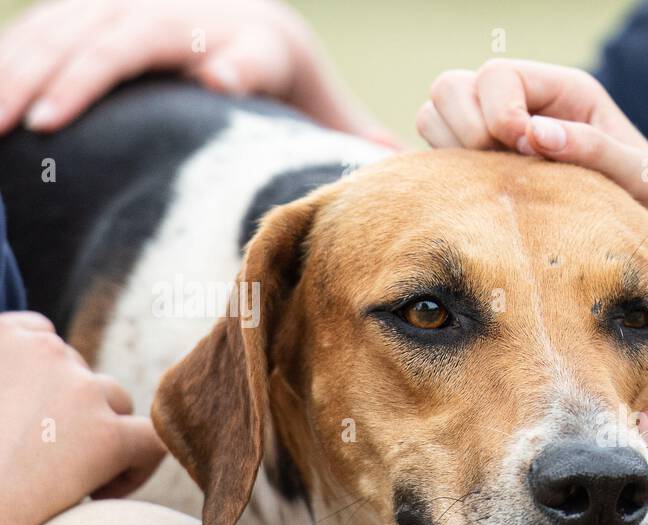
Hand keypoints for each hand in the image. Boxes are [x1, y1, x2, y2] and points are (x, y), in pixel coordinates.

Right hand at [0, 0, 395, 143]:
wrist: (259, 35)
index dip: (231, 61)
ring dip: (25, 68)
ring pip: (72, 27)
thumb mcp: (325, 112)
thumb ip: (347, 136)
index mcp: (262, 38)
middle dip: (84, 74)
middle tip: (43, 122)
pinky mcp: (98, 12)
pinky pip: (46, 28)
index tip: (214, 81)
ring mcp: (138, 4)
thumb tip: (377, 153)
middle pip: (132, 35)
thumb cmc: (294, 93)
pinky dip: (11, 59)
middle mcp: (195, 10)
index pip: (246, 50)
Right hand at [0, 312, 164, 524]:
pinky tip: (98, 495)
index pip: (42, 336)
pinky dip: (135, 469)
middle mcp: (43, 353)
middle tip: (43, 461)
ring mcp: (80, 391)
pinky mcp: (108, 438)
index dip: (46, 381)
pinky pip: (151, 443)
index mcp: (0, 339)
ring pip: (118, 403)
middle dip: (72, 415)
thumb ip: (11, 386)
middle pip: (82, 374)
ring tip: (67, 480)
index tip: (30, 422)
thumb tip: (39, 408)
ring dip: (101, 437)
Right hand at [418, 59, 647, 255]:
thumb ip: (591, 149)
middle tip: (502, 168)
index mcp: (562, 91)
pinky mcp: (489, 169)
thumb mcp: (635, 174)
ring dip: (453, 150)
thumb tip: (534, 133)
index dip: (496, 111)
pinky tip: (484, 199)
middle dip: (465, 127)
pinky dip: (449, 172)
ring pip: (435, 117)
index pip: (495, 75)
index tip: (522, 149)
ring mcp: (500, 137)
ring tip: (495, 185)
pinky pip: (441, 157)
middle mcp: (526, 106)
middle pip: (451, 88)